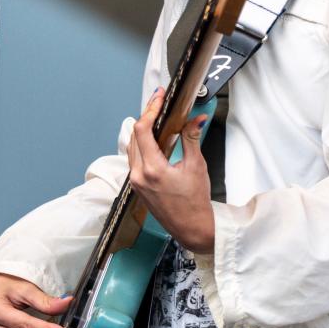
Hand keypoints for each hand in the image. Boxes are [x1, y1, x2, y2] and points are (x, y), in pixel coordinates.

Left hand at [127, 89, 214, 252]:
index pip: (142, 130)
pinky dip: (142, 144)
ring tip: (156, 117)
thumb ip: (192, 138)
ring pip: (132, 146)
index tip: (158, 98)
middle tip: (159, 103)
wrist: (192, 229)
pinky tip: (152, 138)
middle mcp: (139, 176)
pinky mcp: (137, 186)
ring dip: (142, 130)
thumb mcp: (196, 166)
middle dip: (147, 116)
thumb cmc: (195, 204)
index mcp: (152, 170)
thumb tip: (195, 119)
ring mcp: (136, 182)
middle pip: (134, 135)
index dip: (150, 110)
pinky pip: (134, 158)